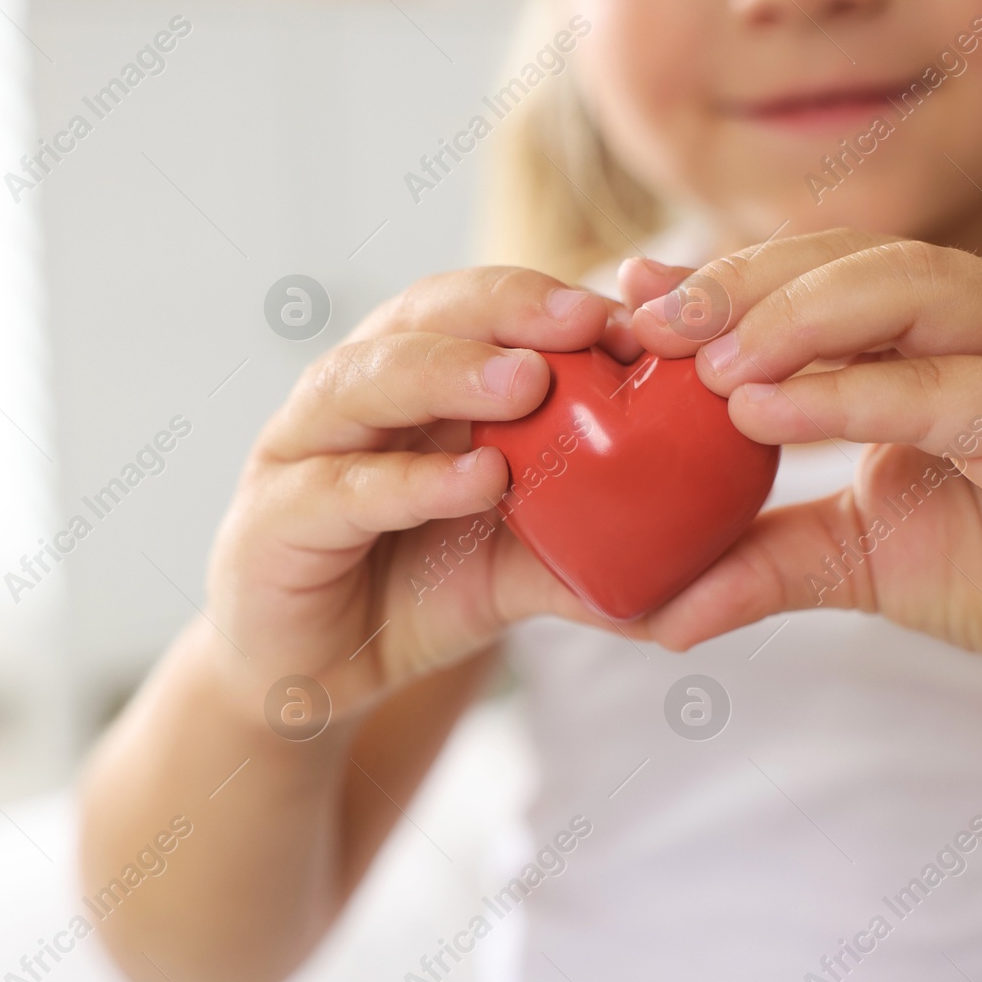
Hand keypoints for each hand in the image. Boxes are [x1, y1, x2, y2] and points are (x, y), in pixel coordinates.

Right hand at [209, 268, 640, 718]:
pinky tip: (474, 479)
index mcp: (420, 381)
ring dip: (449, 371)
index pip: (487, 311)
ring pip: (367, 380)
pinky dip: (409, 480)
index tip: (640, 316)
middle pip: (424, 315)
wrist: (311, 679)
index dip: (558, 302)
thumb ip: (598, 554)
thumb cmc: (414, 591)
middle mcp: (358, 394)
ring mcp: (303, 449)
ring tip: (530, 382)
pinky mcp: (271, 520)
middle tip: (586, 320)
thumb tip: (711, 574)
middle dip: (507, 307)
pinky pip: (341, 489)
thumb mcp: (522, 568)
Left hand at [620, 229, 981, 697]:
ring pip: (906, 291)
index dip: (722, 279)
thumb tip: (651, 615)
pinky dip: (852, 393)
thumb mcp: (849, 555)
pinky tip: (768, 412)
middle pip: (851, 261)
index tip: (631, 298)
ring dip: (795, 320)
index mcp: (933, 326)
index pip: (815, 272)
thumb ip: (758, 559)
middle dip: (743, 285)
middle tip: (653, 326)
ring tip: (708, 368)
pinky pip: (948, 388)